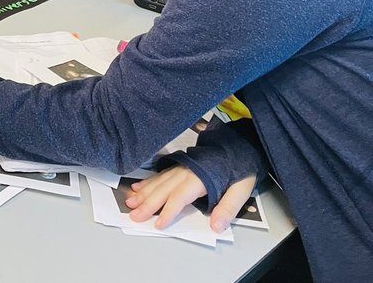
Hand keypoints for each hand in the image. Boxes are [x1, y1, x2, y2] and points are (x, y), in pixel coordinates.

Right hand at [126, 166, 256, 232]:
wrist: (239, 145)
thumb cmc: (240, 167)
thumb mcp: (241, 189)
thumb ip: (228, 208)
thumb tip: (216, 226)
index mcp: (200, 178)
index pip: (180, 196)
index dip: (169, 211)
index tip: (159, 224)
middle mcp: (186, 171)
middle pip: (164, 189)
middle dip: (147, 203)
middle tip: (133, 215)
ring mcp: (181, 167)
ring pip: (158, 182)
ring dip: (144, 193)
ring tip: (130, 202)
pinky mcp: (179, 166)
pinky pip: (160, 174)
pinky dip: (148, 181)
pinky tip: (138, 187)